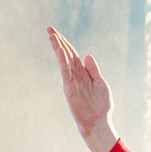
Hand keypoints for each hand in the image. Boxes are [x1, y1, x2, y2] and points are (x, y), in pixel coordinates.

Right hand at [48, 27, 115, 151]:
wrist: (98, 123)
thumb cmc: (101, 106)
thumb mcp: (101, 84)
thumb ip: (94, 70)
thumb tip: (88, 55)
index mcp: (83, 73)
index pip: (73, 54)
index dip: (66, 43)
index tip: (57, 33)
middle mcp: (75, 75)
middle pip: (66, 54)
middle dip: (58, 41)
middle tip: (49, 28)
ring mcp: (71, 81)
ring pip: (63, 60)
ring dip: (58, 47)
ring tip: (51, 35)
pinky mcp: (69, 89)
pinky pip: (65, 72)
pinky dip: (62, 61)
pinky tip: (60, 51)